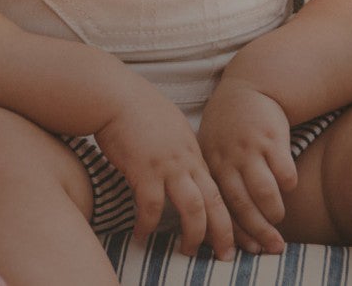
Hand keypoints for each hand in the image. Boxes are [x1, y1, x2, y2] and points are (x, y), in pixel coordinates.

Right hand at [92, 82, 233, 259]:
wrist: (116, 96)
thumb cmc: (139, 110)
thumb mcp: (172, 128)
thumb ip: (182, 150)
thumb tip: (186, 168)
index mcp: (194, 152)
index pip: (220, 189)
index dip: (230, 215)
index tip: (235, 235)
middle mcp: (187, 161)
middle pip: (215, 202)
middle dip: (224, 232)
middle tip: (226, 255)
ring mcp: (167, 166)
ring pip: (192, 208)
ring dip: (193, 234)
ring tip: (188, 252)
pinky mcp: (143, 170)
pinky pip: (151, 207)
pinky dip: (148, 226)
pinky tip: (141, 236)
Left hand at [197, 79, 297, 255]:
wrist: (248, 89)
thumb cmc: (229, 129)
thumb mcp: (213, 149)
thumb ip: (218, 181)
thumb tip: (225, 223)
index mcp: (210, 164)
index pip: (221, 206)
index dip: (236, 231)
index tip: (250, 250)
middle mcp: (227, 158)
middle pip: (243, 205)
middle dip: (259, 231)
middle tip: (274, 247)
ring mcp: (249, 148)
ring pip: (264, 193)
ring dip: (275, 211)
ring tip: (279, 217)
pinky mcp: (272, 138)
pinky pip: (284, 172)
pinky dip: (288, 185)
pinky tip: (289, 187)